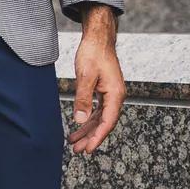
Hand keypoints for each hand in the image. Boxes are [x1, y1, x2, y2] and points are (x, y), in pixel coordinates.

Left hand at [69, 6, 124, 154]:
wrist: (98, 38)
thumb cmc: (94, 53)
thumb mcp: (86, 76)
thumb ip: (83, 98)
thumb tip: (80, 119)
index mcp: (115, 94)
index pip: (107, 122)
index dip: (98, 137)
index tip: (88, 149)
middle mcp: (116, 96)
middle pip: (104, 123)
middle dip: (90, 137)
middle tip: (77, 150)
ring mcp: (110, 94)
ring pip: (99, 118)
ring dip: (87, 130)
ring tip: (74, 142)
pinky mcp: (104, 91)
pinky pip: (97, 110)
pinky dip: (87, 119)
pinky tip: (78, 126)